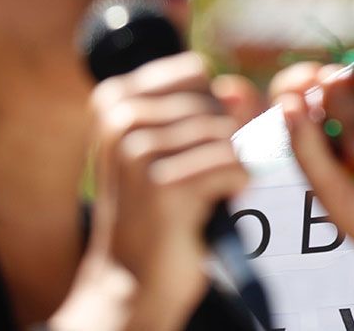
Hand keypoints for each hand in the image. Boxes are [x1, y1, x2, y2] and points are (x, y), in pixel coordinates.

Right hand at [56, 53, 248, 330]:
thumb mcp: (177, 144)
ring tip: (206, 190)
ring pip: (228, 134)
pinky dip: (237, 185)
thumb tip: (238, 87)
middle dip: (226, 139)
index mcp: (114, 100)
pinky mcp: (164, 186)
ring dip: (232, 164)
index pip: (194, 72)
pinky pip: (235, 165)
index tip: (194, 144)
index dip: (212, 108)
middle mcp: (121, 120)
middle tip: (203, 175)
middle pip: (216, 103)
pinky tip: (213, 204)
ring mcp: (138, 152)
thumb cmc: (160, 204)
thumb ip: (213, 105)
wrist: (132, 280)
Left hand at [276, 65, 353, 306]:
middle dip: (342, 103)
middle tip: (351, 141)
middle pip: (339, 86)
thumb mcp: (333, 193)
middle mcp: (353, 124)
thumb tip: (288, 102)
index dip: (301, 82)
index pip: (302, 95)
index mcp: (323, 140)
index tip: (307, 81)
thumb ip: (308, 150)